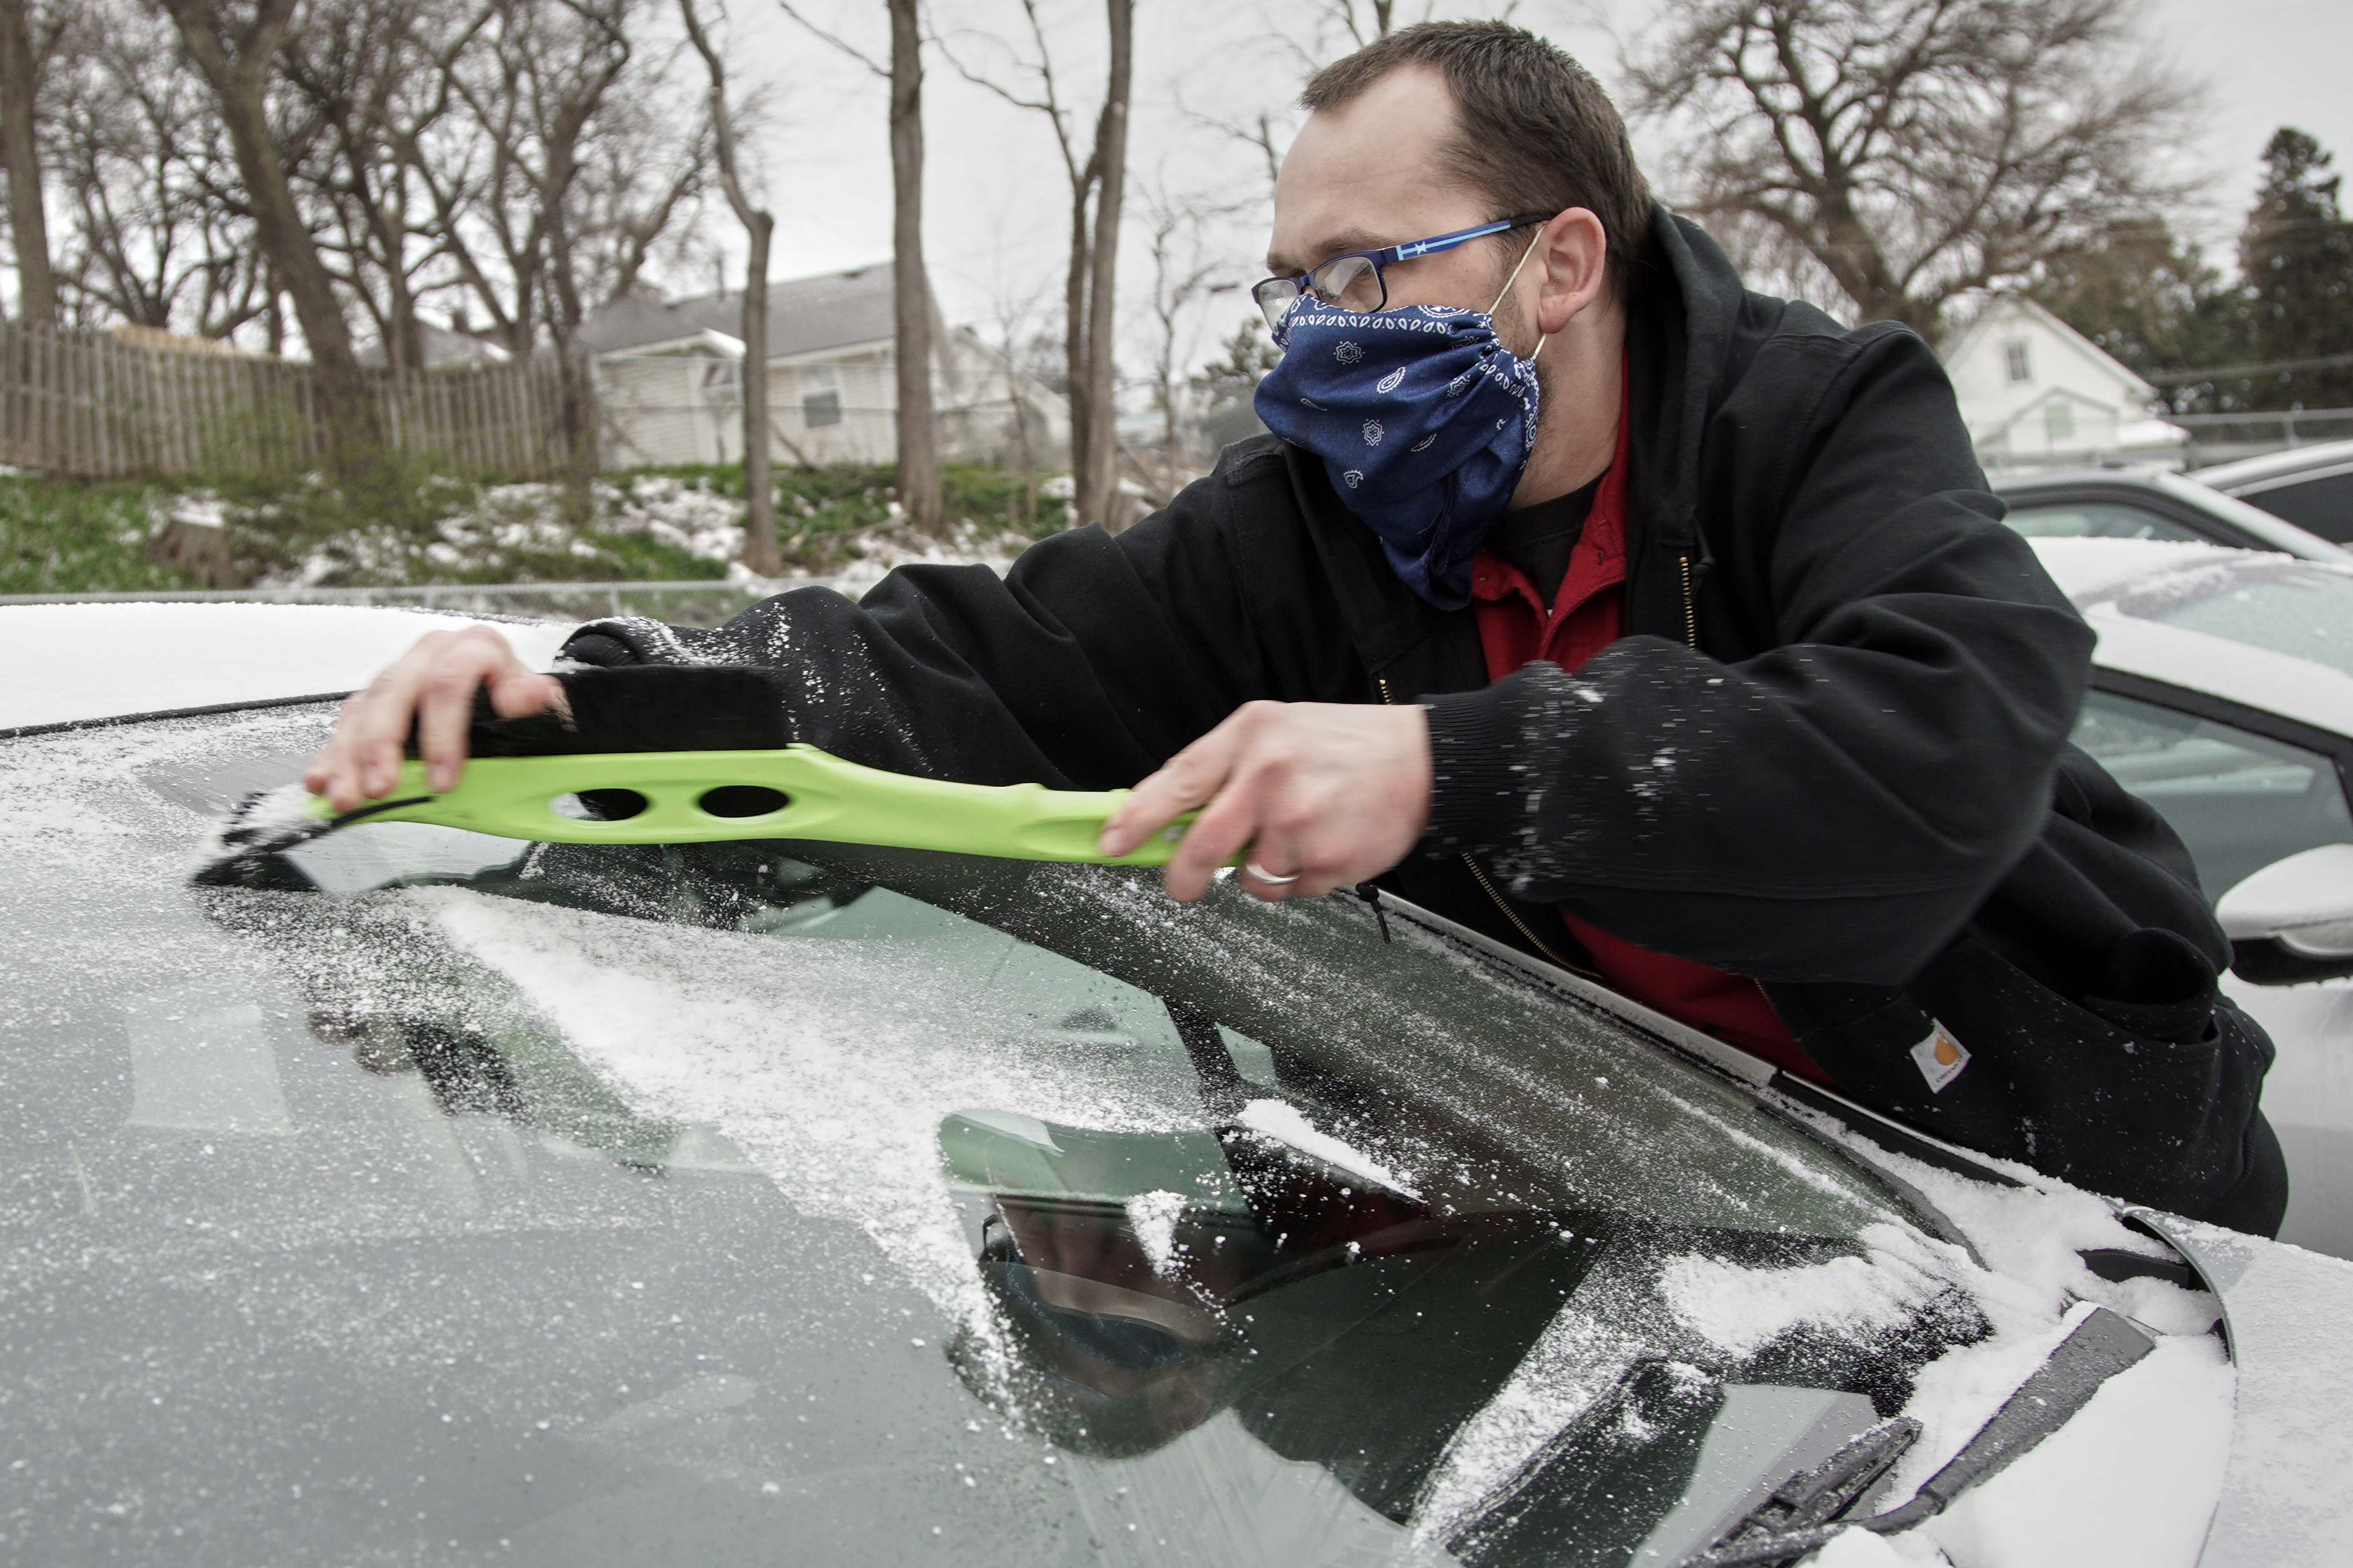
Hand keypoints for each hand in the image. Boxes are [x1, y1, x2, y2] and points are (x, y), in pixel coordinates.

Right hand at [303, 625, 560, 810]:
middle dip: (382, 746)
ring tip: (348, 797)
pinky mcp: (375, 699)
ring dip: (350, 758)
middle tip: (381, 788)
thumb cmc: (518, 696)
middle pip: (394, 691)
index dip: (443, 734)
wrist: (508, 690)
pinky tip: (324, 781)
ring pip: (364, 709)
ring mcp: (399, 675)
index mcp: (475, 647)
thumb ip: (531, 702)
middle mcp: (431, 654)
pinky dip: (333, 756)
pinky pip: (346, 724)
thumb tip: (533, 695)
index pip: (449, 682)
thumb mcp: (537, 700)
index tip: (443, 779)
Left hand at [1099, 700, 1431, 902]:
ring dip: (1261, 869)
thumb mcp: (1276, 730)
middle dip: (1182, 875)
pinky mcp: (1327, 860)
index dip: (1136, 818)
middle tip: (1182, 884)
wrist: (1424, 761)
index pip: (1177, 782)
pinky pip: (1289, 890)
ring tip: (1297, 835)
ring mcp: (1299, 822)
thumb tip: (1168, 815)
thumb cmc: (1346, 745)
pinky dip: (1298, 878)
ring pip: (1248, 875)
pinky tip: (1324, 844)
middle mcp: (1270, 776)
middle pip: (1200, 845)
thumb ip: (1221, 767)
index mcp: (1251, 736)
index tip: (1111, 843)